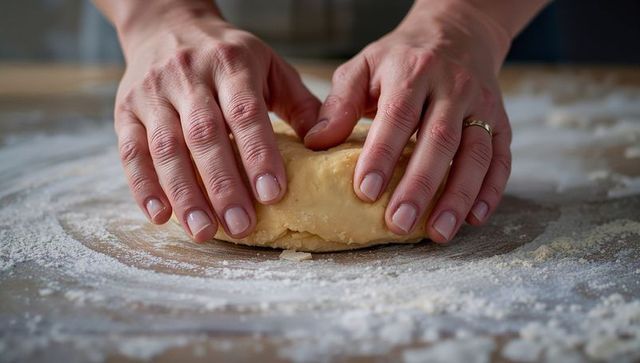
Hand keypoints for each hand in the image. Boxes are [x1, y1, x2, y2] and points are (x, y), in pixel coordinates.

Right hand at [114, 9, 319, 241]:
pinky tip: (160, 215)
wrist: (167, 24)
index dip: (258, 153)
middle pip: (204, 135)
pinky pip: (130, 151)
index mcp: (231, 64)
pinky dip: (143, 186)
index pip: (245, 112)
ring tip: (204, 230)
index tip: (273, 194)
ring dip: (184, 193)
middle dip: (223, 185)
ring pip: (166, 147)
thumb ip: (298, 104)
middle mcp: (188, 76)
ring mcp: (152, 93)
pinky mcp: (125, 109)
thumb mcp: (269, 66)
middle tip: (241, 226)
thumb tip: (325, 145)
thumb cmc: (228, 55)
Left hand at [304, 0, 512, 242]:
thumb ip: (341, 102)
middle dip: (419, 186)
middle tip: (399, 223)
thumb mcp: (363, 66)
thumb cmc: (401, 58)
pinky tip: (474, 218)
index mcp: (412, 71)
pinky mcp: (501, 121)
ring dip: (458, 196)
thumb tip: (316, 142)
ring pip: (476, 153)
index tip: (366, 191)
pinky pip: (501, 158)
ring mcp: (481, 104)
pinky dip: (492, 190)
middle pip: (439, 140)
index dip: (382, 154)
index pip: (397, 116)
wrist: (457, 32)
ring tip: (439, 232)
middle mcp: (452, 86)